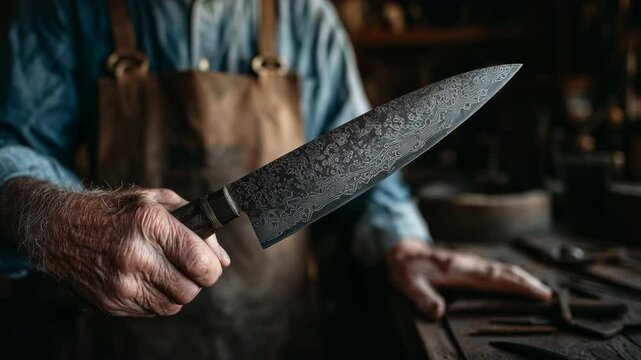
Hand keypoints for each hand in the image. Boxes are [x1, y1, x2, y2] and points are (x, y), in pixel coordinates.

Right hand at [29, 185, 229, 316]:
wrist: (59, 228)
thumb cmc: (115, 211)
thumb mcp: (156, 201)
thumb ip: (196, 224)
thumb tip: (222, 259)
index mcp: (149, 224)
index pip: (201, 263)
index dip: (212, 267)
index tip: (209, 262)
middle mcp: (134, 255)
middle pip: (190, 290)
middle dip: (196, 281)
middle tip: (188, 267)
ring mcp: (119, 283)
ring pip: (173, 305)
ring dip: (177, 291)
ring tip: (165, 271)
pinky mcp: (110, 303)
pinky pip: (151, 311)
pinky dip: (156, 298)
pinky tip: (145, 278)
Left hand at [387, 239, 551, 319]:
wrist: (401, 251)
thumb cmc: (406, 269)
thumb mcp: (409, 285)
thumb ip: (423, 298)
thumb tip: (438, 312)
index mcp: (459, 270)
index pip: (495, 279)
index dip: (518, 286)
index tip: (539, 294)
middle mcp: (469, 264)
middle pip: (505, 272)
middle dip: (528, 282)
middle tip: (549, 296)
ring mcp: (470, 264)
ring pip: (502, 269)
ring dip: (523, 279)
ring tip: (542, 291)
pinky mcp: (469, 266)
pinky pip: (495, 271)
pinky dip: (511, 277)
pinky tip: (518, 284)